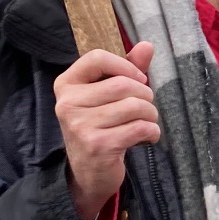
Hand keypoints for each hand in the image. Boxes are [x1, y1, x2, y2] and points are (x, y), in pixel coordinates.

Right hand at [54, 41, 158, 219]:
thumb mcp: (107, 96)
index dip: (125, 66)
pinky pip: (140, 127)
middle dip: (145, 95)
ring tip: (145, 123)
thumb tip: (147, 45)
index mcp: (66, 85)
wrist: (88, 174)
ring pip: (135, 106)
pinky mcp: (98, 145)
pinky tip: (146, 137)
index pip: (97, 58)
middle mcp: (68, 103)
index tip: (138, 79)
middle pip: (122, 84)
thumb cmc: (100, 127)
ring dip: (150, 115)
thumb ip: (126, 69)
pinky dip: (152, 131)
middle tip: (144, 108)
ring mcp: (80, 126)